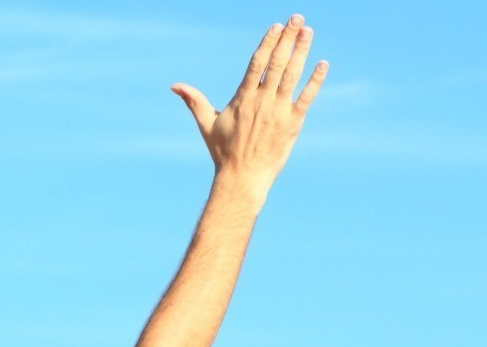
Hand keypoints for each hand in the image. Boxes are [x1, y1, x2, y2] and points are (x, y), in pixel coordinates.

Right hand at [172, 14, 327, 202]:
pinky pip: (306, 97)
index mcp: (242, 99)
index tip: (276, 26)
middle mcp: (262, 101)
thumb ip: (194, 101)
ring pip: (292, 75)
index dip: (267, 43)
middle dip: (287, 38)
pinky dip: (315, 80)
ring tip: (308, 31)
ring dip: (301, 51)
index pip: (257, 63)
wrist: (242, 178)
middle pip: (277, 63)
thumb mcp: (206, 124)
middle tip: (297, 18)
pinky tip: (322, 63)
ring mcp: (278, 111)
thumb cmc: (223, 152)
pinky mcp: (293, 123)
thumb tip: (174, 86)